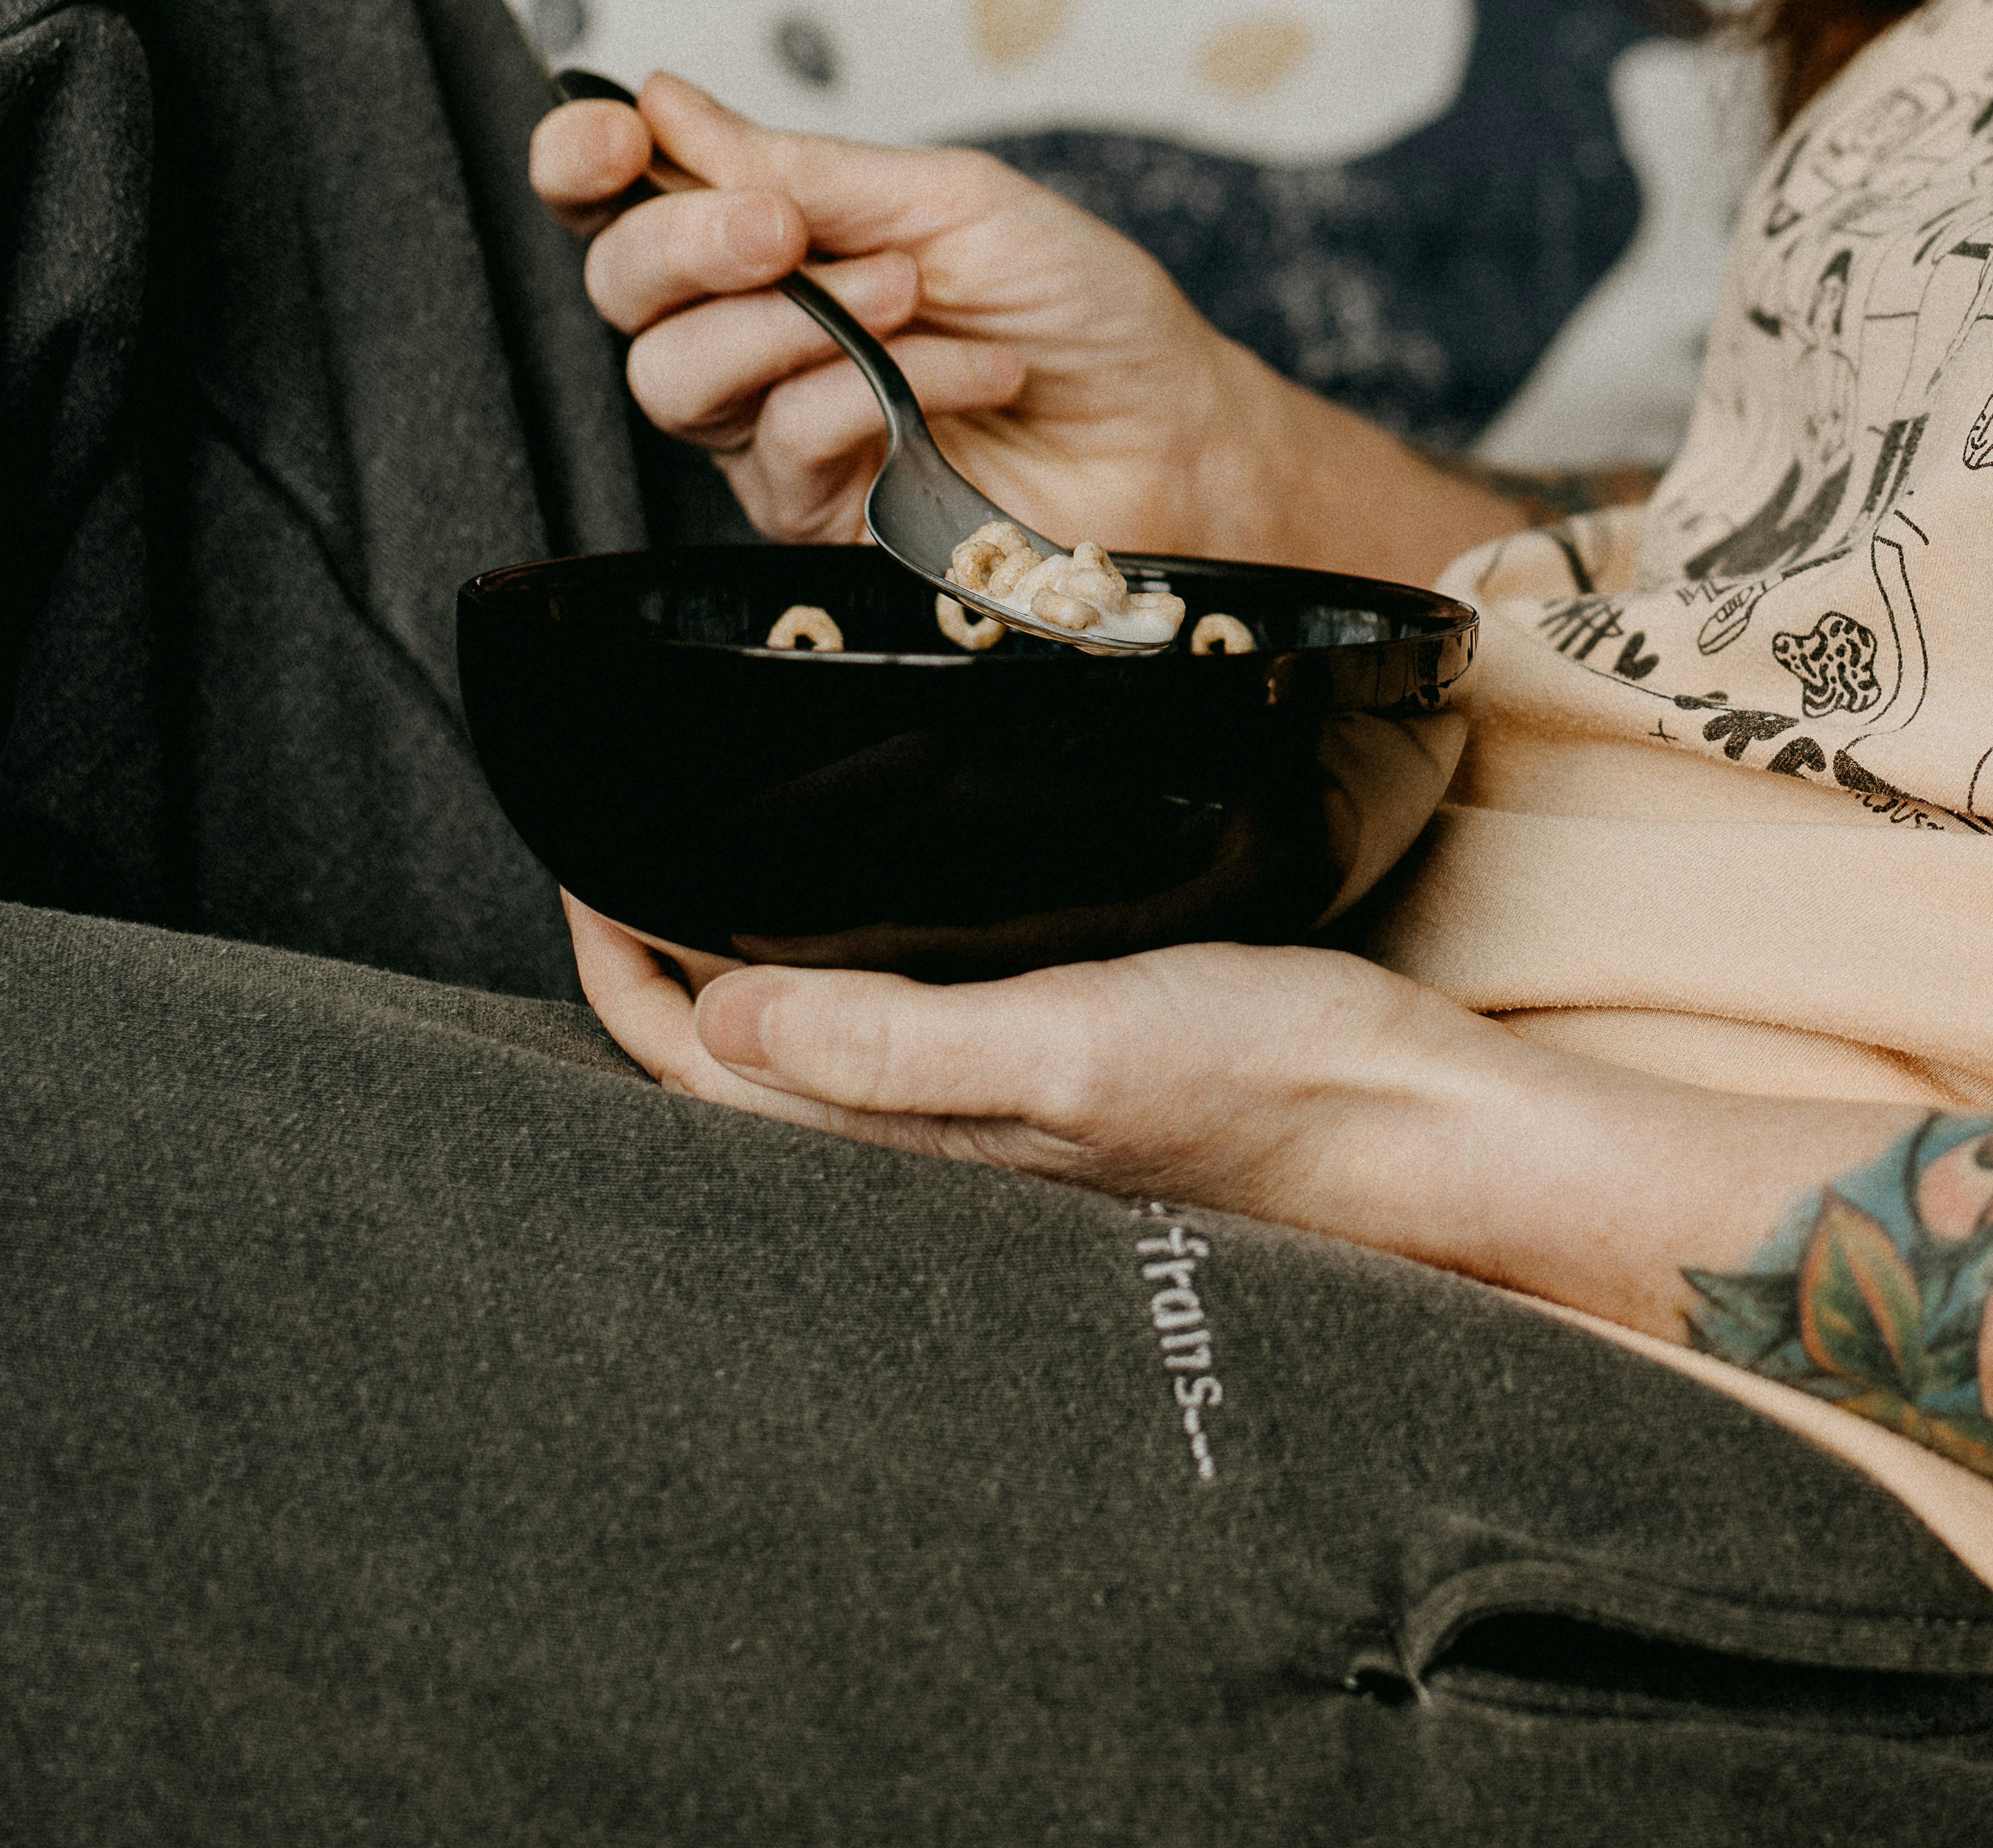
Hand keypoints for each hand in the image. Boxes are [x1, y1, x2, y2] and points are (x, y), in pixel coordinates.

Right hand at [529, 75, 1519, 577]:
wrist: (1178, 431)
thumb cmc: (1083, 311)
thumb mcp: (952, 202)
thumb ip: (808, 170)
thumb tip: (672, 107)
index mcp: (774, 243)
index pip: (622, 204)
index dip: (586, 163)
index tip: (614, 136)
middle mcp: (755, 337)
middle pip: (623, 293)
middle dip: (686, 243)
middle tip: (783, 231)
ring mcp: (777, 432)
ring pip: (675, 378)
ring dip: (791, 323)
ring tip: (913, 297)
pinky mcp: (820, 518)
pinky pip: (785, 445)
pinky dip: (874, 391)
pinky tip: (970, 372)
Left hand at [562, 896, 1872, 1328]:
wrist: (1412, 1115)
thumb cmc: (1260, 1080)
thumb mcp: (1068, 1046)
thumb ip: (895, 1046)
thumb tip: (722, 1022)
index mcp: (908, 1143)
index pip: (698, 1071)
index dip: (620, 972)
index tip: (580, 864)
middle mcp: (928, 1138)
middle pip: (734, 1066)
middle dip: (652, 970)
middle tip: (610, 850)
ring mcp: (988, 1107)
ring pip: (810, 1045)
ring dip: (735, 964)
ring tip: (696, 865)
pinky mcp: (1050, 1066)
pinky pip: (896, 1028)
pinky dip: (839, 967)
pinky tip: (860, 907)